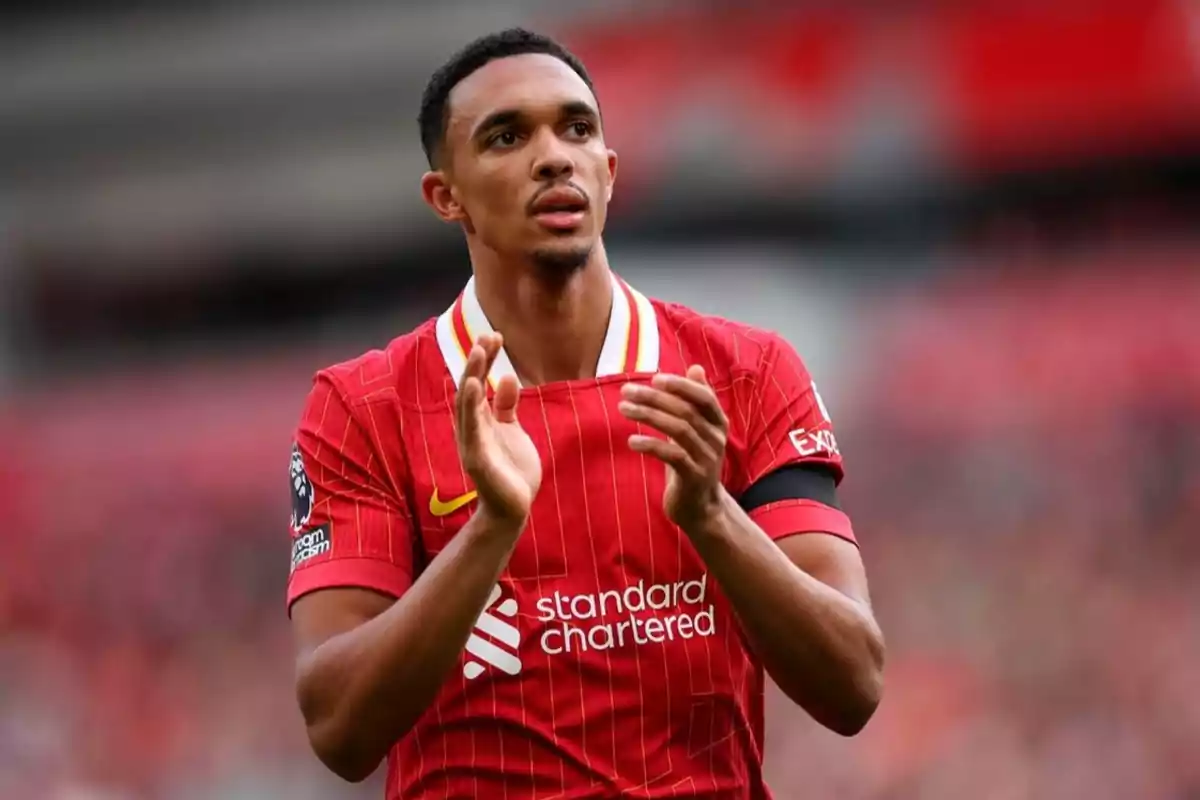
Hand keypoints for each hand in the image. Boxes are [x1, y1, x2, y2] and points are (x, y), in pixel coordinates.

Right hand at [456, 333, 541, 526]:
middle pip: (470, 388)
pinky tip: (475, 386)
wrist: (513, 508)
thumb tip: (508, 377)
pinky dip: (471, 407)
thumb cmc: (512, 470)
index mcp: (481, 420)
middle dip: (477, 361)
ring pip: (467, 404)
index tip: (496, 336)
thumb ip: (507, 407)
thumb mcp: (512, 431)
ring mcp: (472, 442)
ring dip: (472, 377)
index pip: (480, 382)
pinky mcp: (478, 458)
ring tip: (478, 352)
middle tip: (487, 336)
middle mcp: (472, 427)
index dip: (486, 359)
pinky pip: (473, 429)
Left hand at [619, 365, 728, 533]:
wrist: (700, 507)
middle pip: (685, 411)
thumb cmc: (693, 461)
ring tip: (623, 409)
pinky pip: (672, 456)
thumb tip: (696, 367)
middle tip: (626, 391)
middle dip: (654, 398)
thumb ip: (694, 401)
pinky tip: (631, 442)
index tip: (654, 378)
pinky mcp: (694, 477)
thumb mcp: (696, 429)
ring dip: (648, 416)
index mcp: (718, 423)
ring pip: (678, 430)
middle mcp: (716, 439)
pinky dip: (651, 446)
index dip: (681, 385)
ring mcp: (707, 459)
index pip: (704, 397)